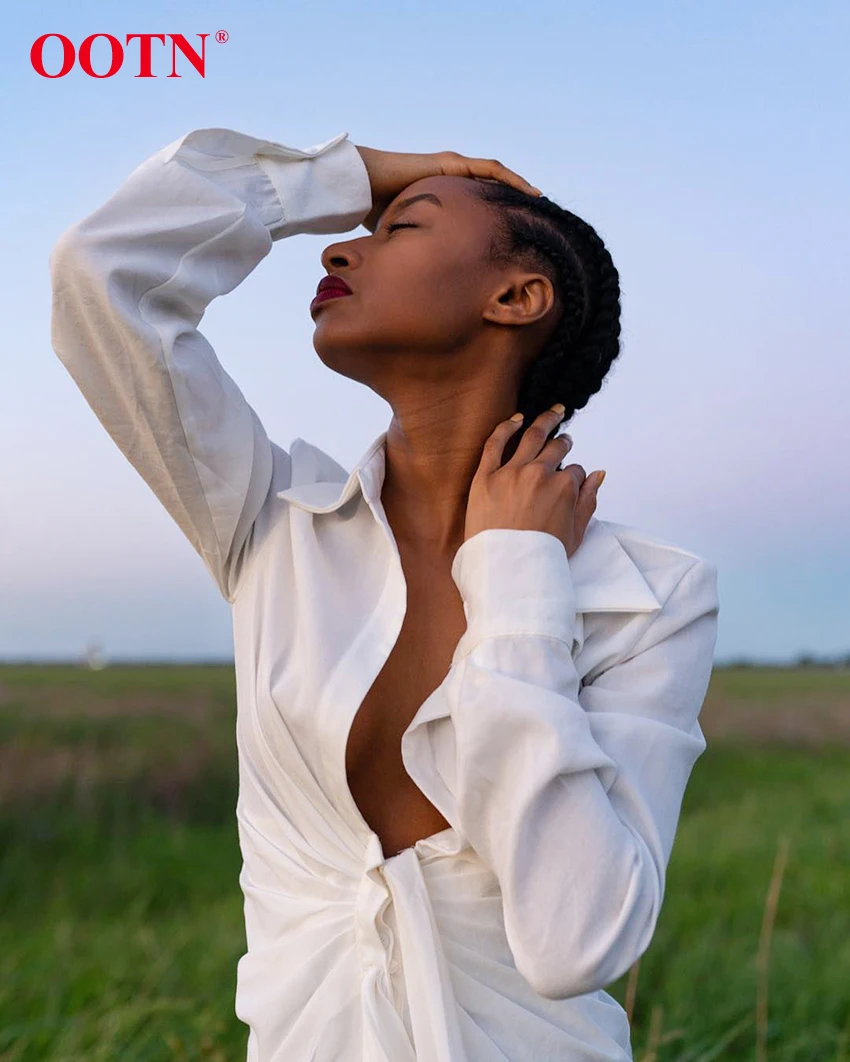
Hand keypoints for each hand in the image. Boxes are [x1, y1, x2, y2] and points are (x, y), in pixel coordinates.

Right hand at [353, 144, 541, 232]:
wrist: (361, 186)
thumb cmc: (374, 211)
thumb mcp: (404, 236)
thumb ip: (415, 247)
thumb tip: (420, 281)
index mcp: (442, 194)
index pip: (476, 204)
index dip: (496, 215)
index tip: (514, 232)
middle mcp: (451, 178)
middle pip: (490, 189)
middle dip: (513, 202)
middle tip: (536, 219)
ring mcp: (453, 167)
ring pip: (496, 177)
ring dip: (519, 189)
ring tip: (541, 202)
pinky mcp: (453, 163)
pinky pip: (490, 170)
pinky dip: (511, 179)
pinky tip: (530, 191)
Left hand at [464, 406, 605, 558]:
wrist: (506, 572)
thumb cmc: (541, 557)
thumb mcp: (576, 533)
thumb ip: (589, 500)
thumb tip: (599, 474)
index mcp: (564, 487)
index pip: (575, 470)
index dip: (575, 476)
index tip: (570, 482)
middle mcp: (539, 474)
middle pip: (556, 449)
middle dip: (563, 443)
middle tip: (564, 440)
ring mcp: (511, 473)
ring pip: (531, 437)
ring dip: (544, 422)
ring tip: (552, 414)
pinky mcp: (485, 477)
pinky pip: (495, 443)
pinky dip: (506, 427)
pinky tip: (516, 419)